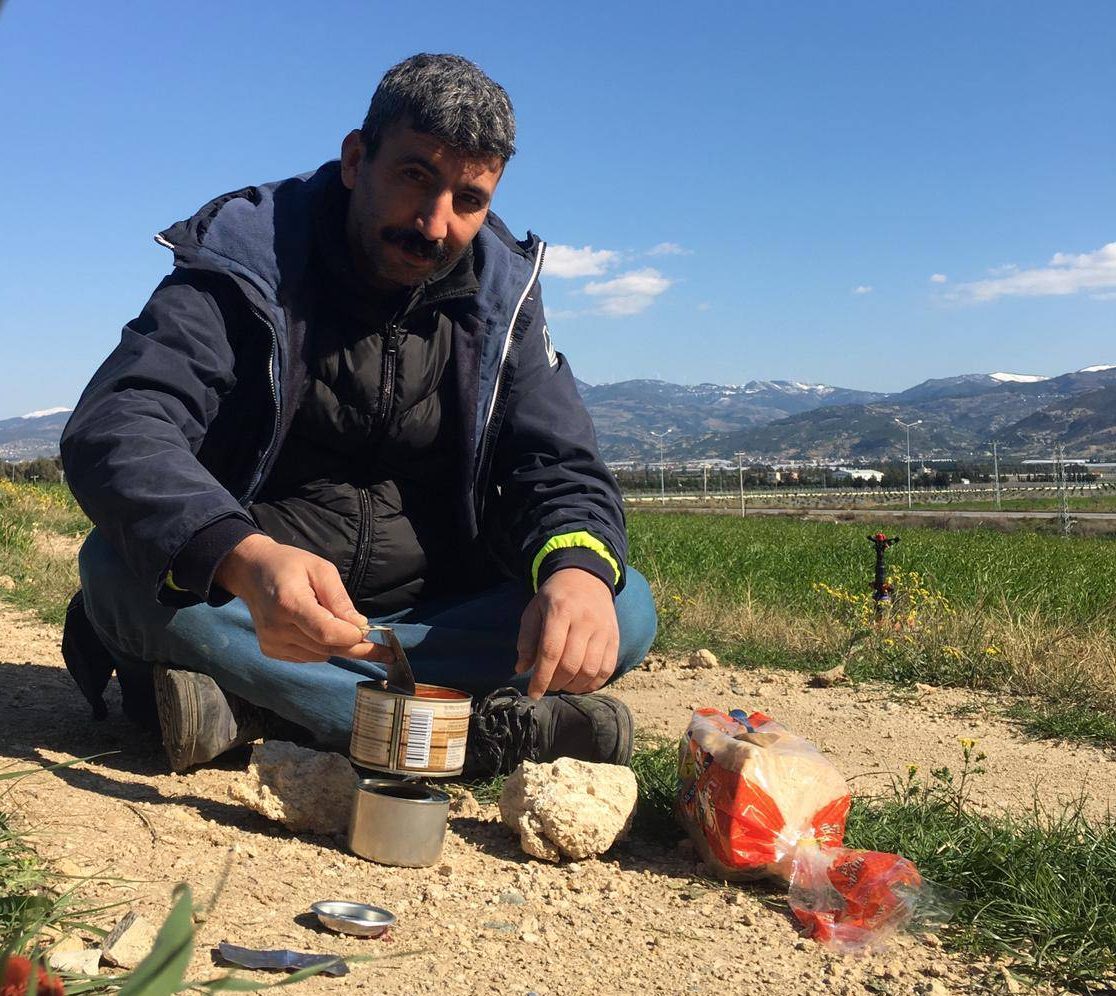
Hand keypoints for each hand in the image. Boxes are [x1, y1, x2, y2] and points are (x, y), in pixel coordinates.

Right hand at [215, 534, 391, 664]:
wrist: (252, 572)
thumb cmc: (290, 565)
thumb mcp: (321, 570)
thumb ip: (339, 599)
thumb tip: (360, 626)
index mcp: (289, 603)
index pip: (326, 632)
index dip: (352, 637)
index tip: (372, 634)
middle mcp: (277, 628)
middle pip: (327, 648)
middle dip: (356, 647)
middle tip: (385, 651)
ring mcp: (272, 643)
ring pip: (320, 656)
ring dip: (338, 646)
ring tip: (343, 627)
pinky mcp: (271, 651)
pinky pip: (308, 657)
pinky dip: (321, 648)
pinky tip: (319, 630)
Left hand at [514, 568, 618, 698]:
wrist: (586, 577)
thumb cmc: (555, 597)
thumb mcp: (534, 610)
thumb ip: (527, 639)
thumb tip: (522, 668)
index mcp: (560, 611)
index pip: (551, 652)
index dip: (541, 677)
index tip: (533, 693)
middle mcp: (584, 620)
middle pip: (571, 664)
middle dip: (556, 683)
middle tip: (548, 685)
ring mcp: (603, 629)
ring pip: (590, 670)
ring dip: (574, 686)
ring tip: (563, 684)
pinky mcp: (614, 637)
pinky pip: (607, 668)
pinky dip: (594, 683)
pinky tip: (581, 684)